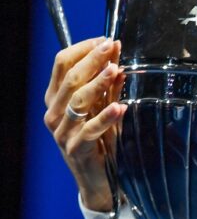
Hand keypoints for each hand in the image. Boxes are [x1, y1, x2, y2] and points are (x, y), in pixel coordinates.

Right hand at [43, 37, 126, 211]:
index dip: (82, 49)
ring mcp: (62, 131)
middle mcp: (54, 112)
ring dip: (98, 84)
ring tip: (115, 71)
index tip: (105, 39)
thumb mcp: (104, 107)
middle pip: (70, 79)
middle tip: (111, 46)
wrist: (99, 179)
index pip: (61, 64)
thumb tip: (117, 56)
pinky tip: (120, 107)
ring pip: (78, 101)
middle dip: (92, 60)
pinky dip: (106, 117)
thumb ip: (109, 84)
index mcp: (56, 98)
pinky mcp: (75, 148)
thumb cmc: (101, 140)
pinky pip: (89, 130)